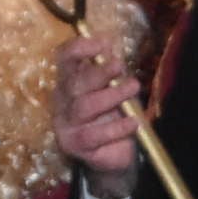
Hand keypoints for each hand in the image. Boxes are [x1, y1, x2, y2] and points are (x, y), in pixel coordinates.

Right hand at [52, 34, 142, 198]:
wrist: (115, 153)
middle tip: (120, 66)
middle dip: (99, 72)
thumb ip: (111, 71)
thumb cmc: (114, 114)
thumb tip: (110, 46)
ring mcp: (65, 124)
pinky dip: (117, 127)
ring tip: (134, 88)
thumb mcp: (115, 89)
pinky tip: (134, 122)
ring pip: (84, 106)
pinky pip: (95, 134)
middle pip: (75, 83)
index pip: (64, 59)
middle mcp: (63, 100)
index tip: (102, 44)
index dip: (79, 48)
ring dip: (112, 95)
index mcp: (70, 81)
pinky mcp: (74, 145)